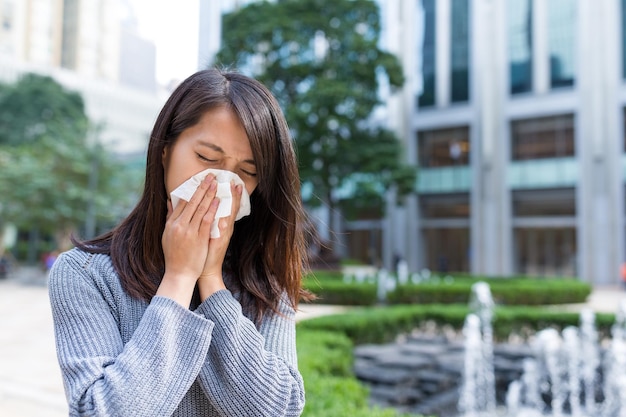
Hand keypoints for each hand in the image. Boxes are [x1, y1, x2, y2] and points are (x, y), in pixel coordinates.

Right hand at [157, 175, 219, 305]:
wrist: (179, 273)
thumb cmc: (174, 255)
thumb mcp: (167, 235)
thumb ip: (170, 217)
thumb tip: (170, 201)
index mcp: (171, 223)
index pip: (181, 202)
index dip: (191, 189)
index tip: (198, 180)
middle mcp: (179, 225)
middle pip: (192, 202)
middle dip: (202, 187)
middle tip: (210, 176)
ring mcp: (189, 231)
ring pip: (200, 208)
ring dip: (209, 194)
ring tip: (216, 183)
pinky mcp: (199, 238)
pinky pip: (206, 220)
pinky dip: (212, 209)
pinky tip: (218, 201)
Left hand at [197, 181, 242, 299]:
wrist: (206, 271)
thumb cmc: (202, 252)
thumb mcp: (203, 234)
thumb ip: (201, 220)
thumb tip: (195, 207)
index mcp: (220, 225)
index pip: (225, 206)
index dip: (228, 195)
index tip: (229, 182)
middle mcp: (224, 228)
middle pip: (230, 208)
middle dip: (232, 194)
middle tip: (234, 181)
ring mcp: (224, 235)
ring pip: (229, 215)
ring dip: (233, 202)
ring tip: (235, 190)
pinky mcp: (221, 242)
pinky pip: (224, 228)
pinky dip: (225, 219)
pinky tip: (226, 211)